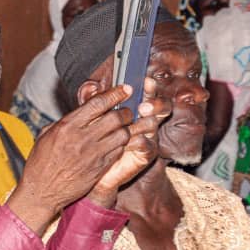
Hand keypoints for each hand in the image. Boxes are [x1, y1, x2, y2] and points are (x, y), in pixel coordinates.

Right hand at [8, 85, 132, 233]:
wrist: (42, 192)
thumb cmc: (40, 164)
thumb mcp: (46, 136)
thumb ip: (65, 121)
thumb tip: (80, 111)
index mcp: (67, 126)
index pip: (98, 103)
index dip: (116, 93)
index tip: (125, 89)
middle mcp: (82, 138)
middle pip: (116, 117)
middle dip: (125, 111)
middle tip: (126, 110)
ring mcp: (93, 154)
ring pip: (122, 134)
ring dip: (126, 128)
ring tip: (122, 127)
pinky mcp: (100, 168)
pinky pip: (119, 150)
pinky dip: (121, 144)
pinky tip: (117, 142)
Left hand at [87, 81, 171, 205]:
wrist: (90, 168)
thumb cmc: (91, 140)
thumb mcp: (91, 118)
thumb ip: (93, 102)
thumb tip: (89, 86)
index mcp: (135, 107)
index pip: (147, 93)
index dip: (149, 86)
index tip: (145, 80)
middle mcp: (145, 120)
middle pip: (160, 105)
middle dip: (155, 101)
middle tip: (144, 103)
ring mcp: (147, 137)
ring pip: (154, 123)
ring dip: (147, 119)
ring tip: (141, 113)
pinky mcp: (145, 154)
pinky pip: (146, 145)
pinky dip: (138, 140)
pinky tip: (130, 138)